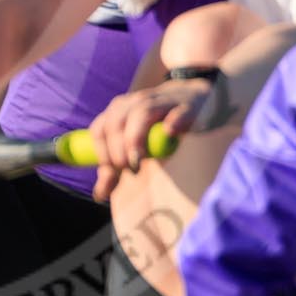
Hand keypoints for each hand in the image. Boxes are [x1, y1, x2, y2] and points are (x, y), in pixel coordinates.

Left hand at [90, 78, 212, 202]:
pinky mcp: (189, 106)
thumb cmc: (159, 129)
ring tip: (138, 159)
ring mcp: (163, 102)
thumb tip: (100, 194)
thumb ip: (116, 169)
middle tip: (129, 168)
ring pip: (142, 112)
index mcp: (121, 110)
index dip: (102, 152)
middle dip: (117, 148)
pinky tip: (171, 131)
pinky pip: (180, 111)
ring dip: (135, 137)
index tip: (113, 170)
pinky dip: (174, 120)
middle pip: (117, 121)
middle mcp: (138, 101)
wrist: (196, 101)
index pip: (100, 128)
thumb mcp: (135, 147)